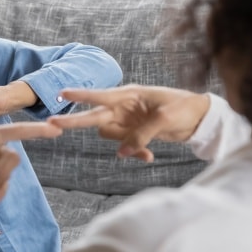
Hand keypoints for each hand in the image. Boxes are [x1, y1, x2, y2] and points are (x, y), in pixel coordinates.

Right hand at [47, 84, 209, 161]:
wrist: (200, 118)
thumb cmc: (184, 108)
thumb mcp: (164, 119)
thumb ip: (141, 135)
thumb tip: (122, 153)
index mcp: (129, 95)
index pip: (100, 96)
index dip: (80, 96)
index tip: (61, 94)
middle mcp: (123, 107)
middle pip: (93, 116)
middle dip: (74, 122)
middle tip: (51, 124)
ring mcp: (127, 121)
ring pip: (110, 136)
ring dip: (123, 145)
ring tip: (146, 152)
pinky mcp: (133, 133)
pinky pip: (124, 146)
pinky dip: (135, 153)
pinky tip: (149, 157)